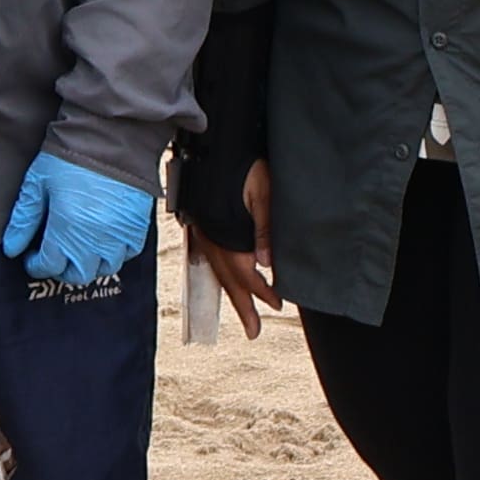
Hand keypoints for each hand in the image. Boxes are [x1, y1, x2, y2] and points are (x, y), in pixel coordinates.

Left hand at [2, 152, 155, 289]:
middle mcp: (94, 239)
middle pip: (78, 275)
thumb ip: (24, 220)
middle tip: (56, 254)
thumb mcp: (37, 184)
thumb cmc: (70, 156)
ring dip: (91, 263)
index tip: (32, 257)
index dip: (36, 265)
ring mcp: (119, 235)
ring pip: (105, 268)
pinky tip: (105, 238)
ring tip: (81, 247)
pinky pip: (129, 253)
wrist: (111, 136)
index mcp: (65, 230)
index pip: (49, 266)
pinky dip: (116, 251)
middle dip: (63, 269)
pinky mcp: (138, 226)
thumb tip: (11, 248)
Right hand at [193, 164, 274, 336]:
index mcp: (228, 236)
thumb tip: (266, 262)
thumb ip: (266, 225)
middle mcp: (213, 239)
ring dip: (232, 294)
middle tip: (253, 332)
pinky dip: (222, 275)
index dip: (263, 292)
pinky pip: (212, 259)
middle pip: (229, 281)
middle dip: (243, 307)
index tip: (277, 304)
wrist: (212, 147)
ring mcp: (205, 234)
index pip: (248, 274)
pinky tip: (228, 280)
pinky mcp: (202, 226)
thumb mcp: (262, 191)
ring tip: (244, 313)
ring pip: (218, 272)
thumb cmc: (243, 164)